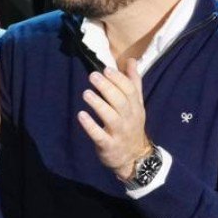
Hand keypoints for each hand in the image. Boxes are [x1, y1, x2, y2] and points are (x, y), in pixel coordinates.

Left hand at [79, 59, 152, 183]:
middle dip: (107, 88)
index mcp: (135, 107)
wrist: (134, 157)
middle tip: (93, 76)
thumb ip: (133, 83)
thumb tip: (132, 60)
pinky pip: (100, 135)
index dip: (119, 79)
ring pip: (111, 117)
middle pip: (121, 101)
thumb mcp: (136, 105)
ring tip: (86, 93)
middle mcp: (129, 118)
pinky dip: (91, 126)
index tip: (106, 69)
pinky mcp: (108, 145)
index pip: (130, 91)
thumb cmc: (131, 125)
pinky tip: (81, 115)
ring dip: (98, 104)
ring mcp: (119, 133)